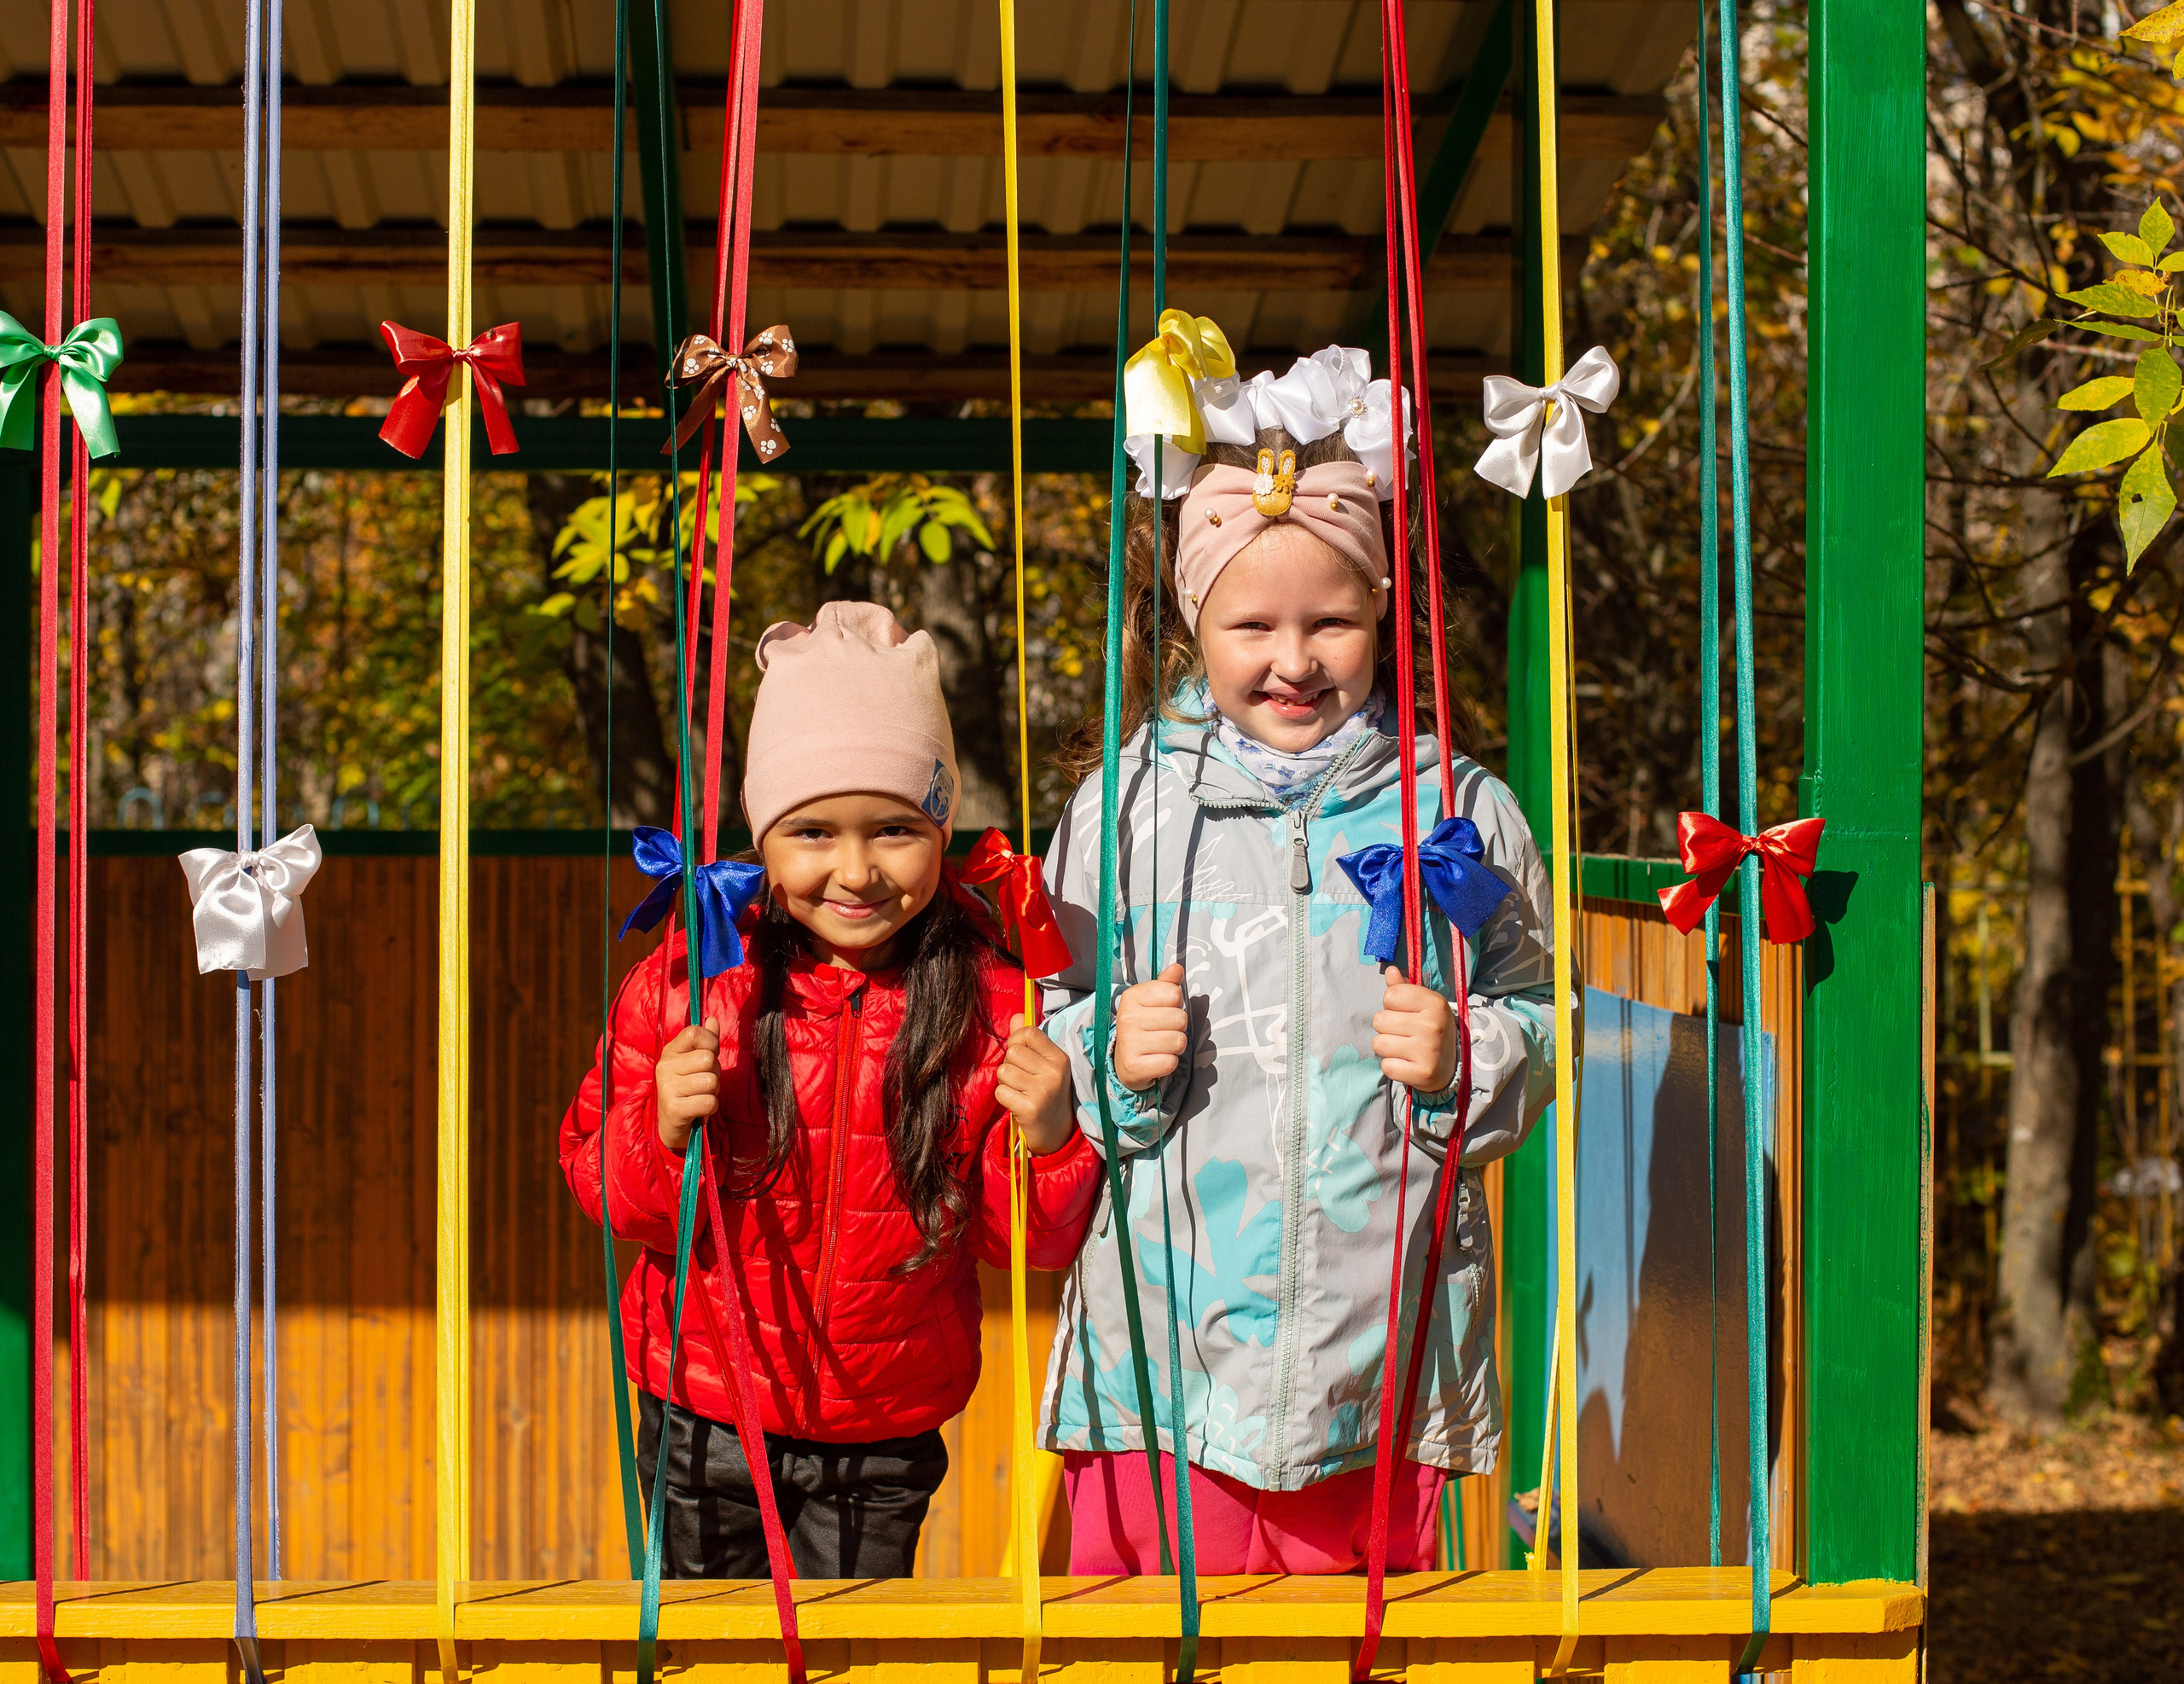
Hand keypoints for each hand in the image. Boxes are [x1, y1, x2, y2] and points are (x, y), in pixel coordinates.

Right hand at [655, 1017, 720, 1153]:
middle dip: (715, 1073)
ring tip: (699, 1096)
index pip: (694, 1033)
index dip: (711, 1044)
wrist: (671, 1124)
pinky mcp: (674, 1108)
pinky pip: (709, 1102)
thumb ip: (705, 1041)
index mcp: (670, 1051)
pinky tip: (699, 1109)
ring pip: (711, 1081)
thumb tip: (712, 1019)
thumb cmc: (688, 1089)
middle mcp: (665, 1066)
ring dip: (713, 1092)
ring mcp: (667, 1087)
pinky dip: (710, 1108)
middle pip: (708, 1059)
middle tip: (703, 1084)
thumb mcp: (694, 1062)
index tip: (708, 1056)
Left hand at [997, 1016, 1076, 1155]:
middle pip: (1012, 1051)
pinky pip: (1001, 1091)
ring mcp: (1043, 1090)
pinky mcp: (1030, 1108)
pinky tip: (1017, 1104)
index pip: (1028, 1032)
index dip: (1016, 1041)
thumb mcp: (1044, 1066)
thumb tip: (1016, 1015)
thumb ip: (1029, 1041)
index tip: (1020, 1056)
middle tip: (1022, 1081)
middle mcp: (1054, 1072)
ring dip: (1006, 1083)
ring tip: (1020, 1093)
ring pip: (1003, 1071)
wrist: (1057, 1135)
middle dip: (1010, 1065)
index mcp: (1060, 1058)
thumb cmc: (1047, 1095)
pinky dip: (1004, 1098)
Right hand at [1113, 963, 1188, 1092]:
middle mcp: (1128, 1017)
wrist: (1126, 1062)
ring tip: (1160, 1046)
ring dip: (1175, 1047)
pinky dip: (1168, 1063)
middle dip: (1177, 1028)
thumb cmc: (1145, 1027)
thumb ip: (1167, 984)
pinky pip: (1170, 1062)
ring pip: (1178, 1041)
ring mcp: (1129, 1043)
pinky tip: (1156, 1060)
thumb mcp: (1153, 1001)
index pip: (1174, 993)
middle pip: (1180, 1018)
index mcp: (1132, 997)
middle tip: (1162, 1032)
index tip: (1162, 1012)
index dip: (1175, 1004)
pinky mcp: (1134, 1067)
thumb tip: (1177, 968)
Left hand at [1373, 967, 1458, 1093]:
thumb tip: (1390, 971)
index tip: (1406, 1013)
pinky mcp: (1422, 1074)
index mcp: (1434, 1003)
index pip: (1390, 996)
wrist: (1453, 1064)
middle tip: (1405, 1034)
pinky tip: (1407, 1063)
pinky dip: (1393, 1066)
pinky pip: (1386, 1066)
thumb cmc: (1431, 1028)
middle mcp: (1432, 1025)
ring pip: (1379, 1044)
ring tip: (1405, 1048)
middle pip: (1379, 1020)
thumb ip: (1403, 987)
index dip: (1392, 1005)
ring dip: (1388, 1047)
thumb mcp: (1423, 1004)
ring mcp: (1428, 1051)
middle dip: (1387, 1028)